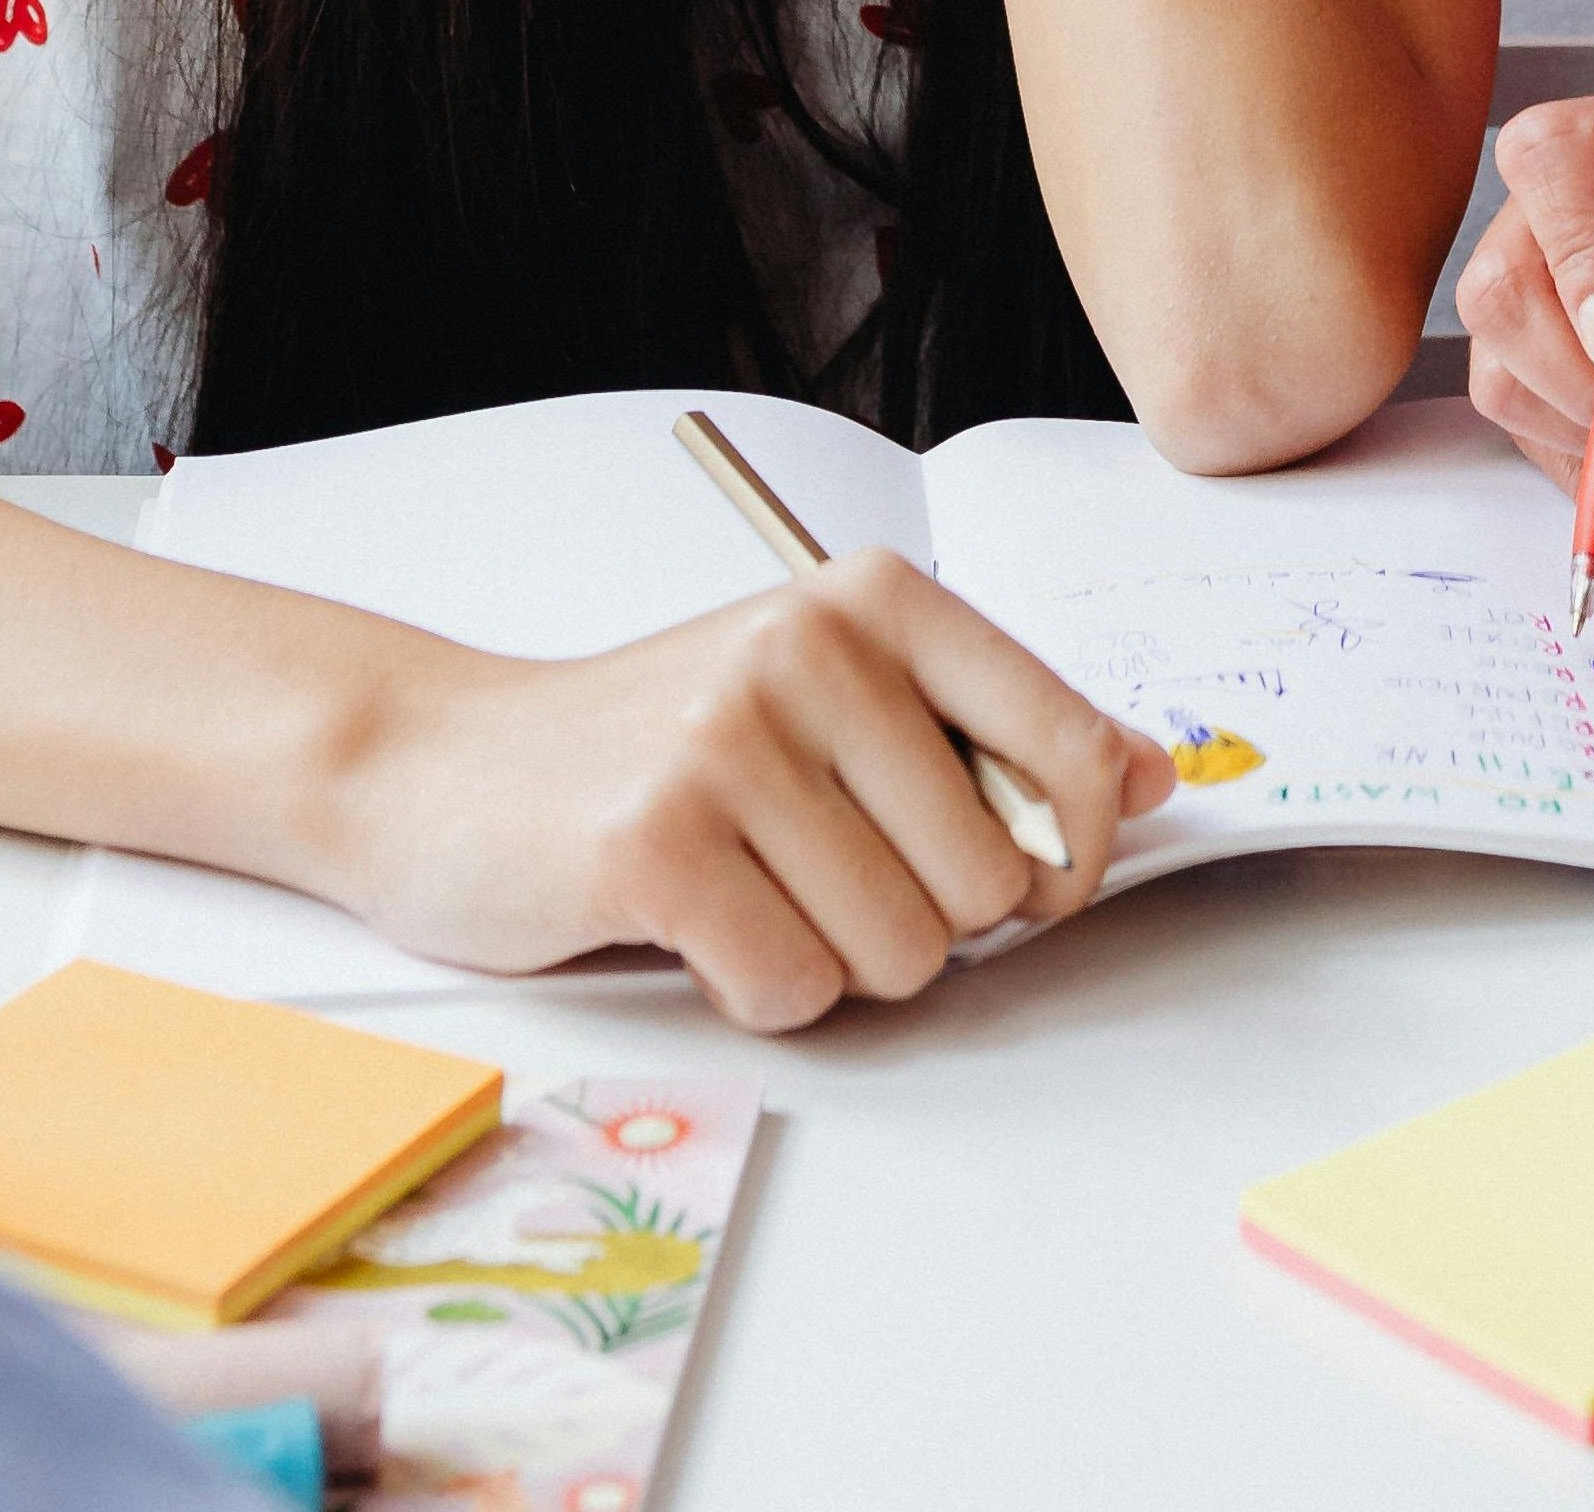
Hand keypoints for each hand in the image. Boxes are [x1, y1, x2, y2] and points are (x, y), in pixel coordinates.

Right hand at [324, 553, 1174, 1032]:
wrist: (438, 767)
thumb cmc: (660, 744)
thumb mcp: (838, 701)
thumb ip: (996, 732)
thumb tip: (1154, 777)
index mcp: (879, 599)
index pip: (1072, 749)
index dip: (1068, 853)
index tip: (1013, 875)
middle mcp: (811, 646)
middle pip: (992, 880)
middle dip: (930, 923)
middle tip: (828, 882)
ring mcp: (727, 739)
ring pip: (903, 948)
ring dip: (841, 964)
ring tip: (758, 897)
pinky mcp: (654, 842)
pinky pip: (796, 989)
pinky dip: (759, 993)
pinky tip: (698, 930)